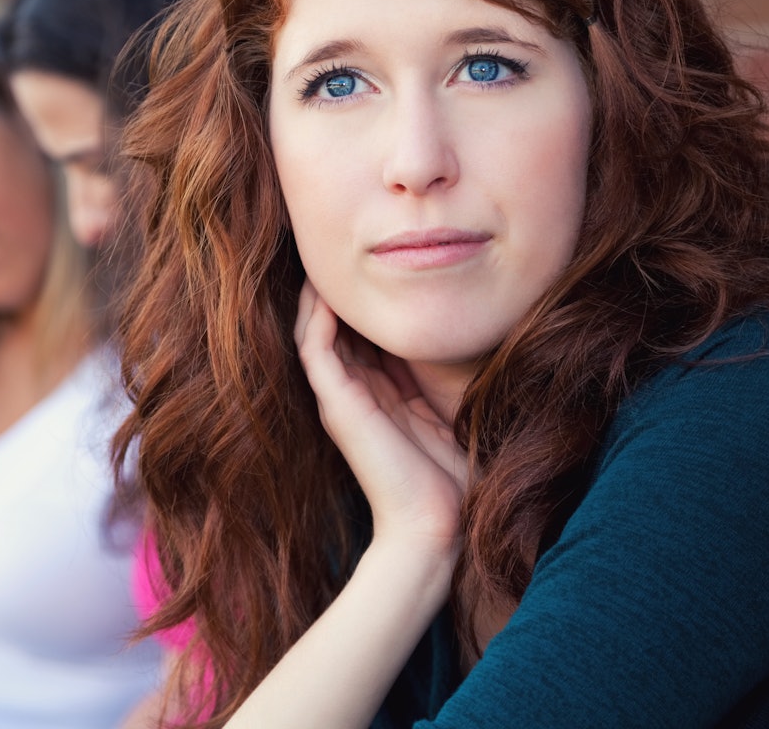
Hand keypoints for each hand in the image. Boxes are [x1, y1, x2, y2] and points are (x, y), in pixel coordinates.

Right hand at [294, 279, 468, 552]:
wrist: (438, 525)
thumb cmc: (450, 477)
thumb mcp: (446, 409)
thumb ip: (439, 375)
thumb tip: (457, 335)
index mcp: (373, 393)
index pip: (354, 333)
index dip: (358, 298)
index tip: (371, 260)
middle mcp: (348, 392)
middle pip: (328, 325)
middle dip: (332, 287)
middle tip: (339, 245)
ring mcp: (338, 397)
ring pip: (311, 330)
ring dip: (316, 293)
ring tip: (324, 256)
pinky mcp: (336, 403)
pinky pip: (314, 346)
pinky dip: (316, 315)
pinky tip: (327, 287)